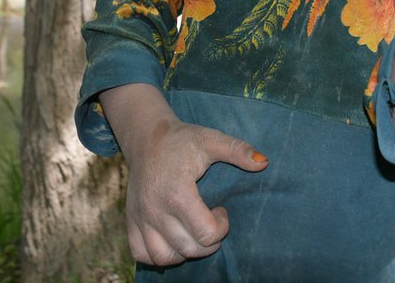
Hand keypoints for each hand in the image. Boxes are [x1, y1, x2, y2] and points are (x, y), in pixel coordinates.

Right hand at [99, 83, 267, 266]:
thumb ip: (237, 150)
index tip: (221, 209)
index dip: (222, 227)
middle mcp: (155, 209)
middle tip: (211, 221)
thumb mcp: (211, 140)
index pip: (206, 233)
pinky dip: (159, 255)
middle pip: (189, 248)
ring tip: (192, 232)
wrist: (147, 138)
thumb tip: (264, 162)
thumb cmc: (182, 140)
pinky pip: (143, 254)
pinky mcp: (131, 221)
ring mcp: (141, 217)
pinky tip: (172, 239)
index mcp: (177, 192)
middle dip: (208, 241)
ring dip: (185, 251)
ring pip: (165, 257)